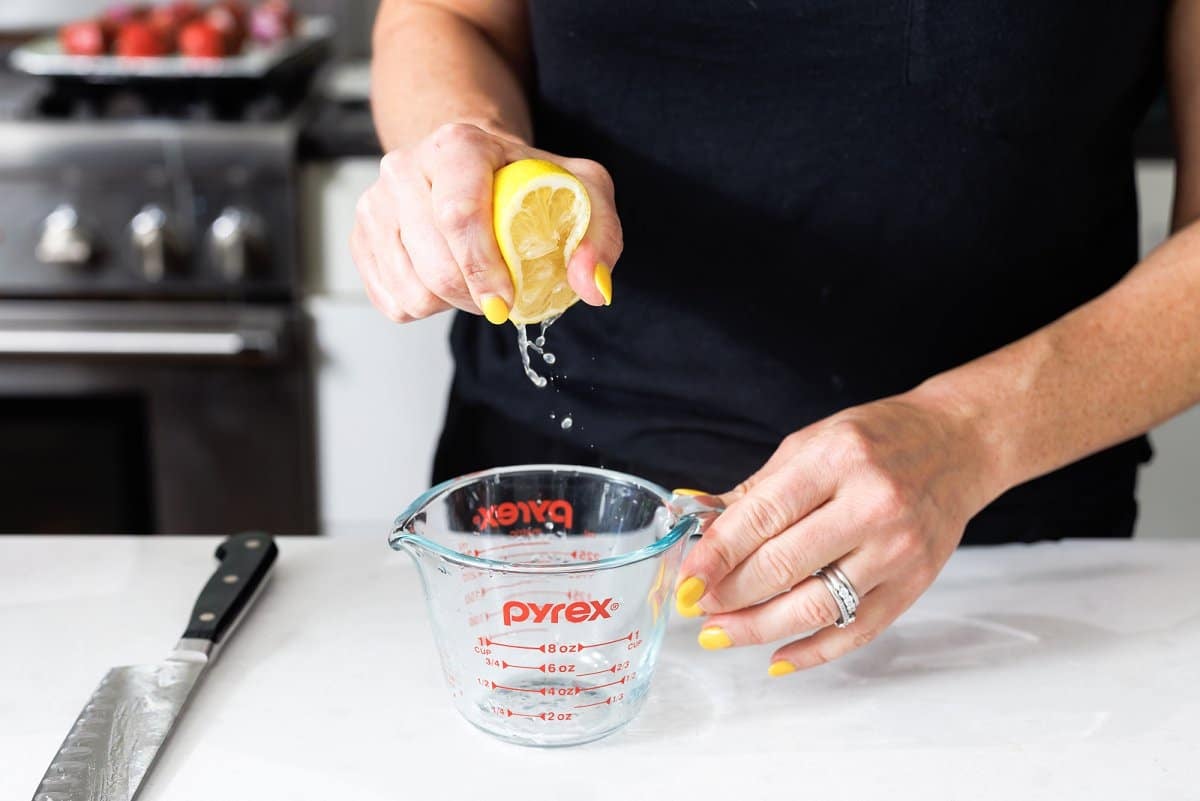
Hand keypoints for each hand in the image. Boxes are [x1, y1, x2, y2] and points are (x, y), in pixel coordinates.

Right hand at [350, 122, 622, 323]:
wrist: (469, 160)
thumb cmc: (526, 177)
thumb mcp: (581, 189)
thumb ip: (599, 234)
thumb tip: (592, 288)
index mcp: (457, 145)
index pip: (459, 215)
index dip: (484, 268)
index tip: (508, 302)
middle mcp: (404, 167)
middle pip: (436, 264)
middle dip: (477, 296)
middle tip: (504, 292)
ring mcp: (375, 202)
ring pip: (413, 290)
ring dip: (453, 304)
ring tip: (476, 279)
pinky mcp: (361, 237)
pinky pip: (393, 302)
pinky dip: (427, 306)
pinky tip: (446, 279)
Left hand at [675, 389, 999, 674]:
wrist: (958, 444)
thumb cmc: (877, 440)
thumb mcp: (810, 445)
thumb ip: (754, 491)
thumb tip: (693, 520)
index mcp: (836, 460)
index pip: (763, 516)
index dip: (716, 554)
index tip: (686, 578)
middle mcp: (871, 505)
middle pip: (783, 566)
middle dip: (729, 594)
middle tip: (696, 606)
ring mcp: (897, 549)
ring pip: (815, 607)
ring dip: (757, 628)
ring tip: (719, 633)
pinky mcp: (914, 584)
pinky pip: (855, 631)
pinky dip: (811, 652)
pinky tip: (775, 657)